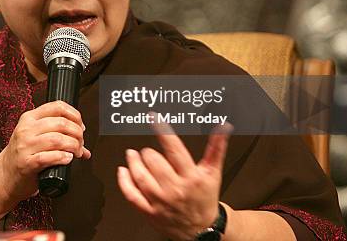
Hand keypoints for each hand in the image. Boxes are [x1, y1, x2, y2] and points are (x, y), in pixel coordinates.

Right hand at [0, 100, 90, 204]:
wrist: (4, 176)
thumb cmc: (21, 155)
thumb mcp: (33, 136)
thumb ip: (56, 134)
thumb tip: (83, 144)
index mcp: (29, 118)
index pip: (57, 107)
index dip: (74, 115)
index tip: (81, 126)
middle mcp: (26, 129)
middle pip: (61, 123)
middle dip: (77, 133)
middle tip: (80, 143)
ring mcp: (25, 146)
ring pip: (57, 139)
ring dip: (73, 146)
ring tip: (76, 152)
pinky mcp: (27, 163)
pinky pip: (49, 157)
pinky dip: (62, 157)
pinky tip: (67, 158)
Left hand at [117, 115, 232, 240]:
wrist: (202, 229)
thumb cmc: (204, 197)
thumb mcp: (213, 172)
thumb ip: (216, 147)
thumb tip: (223, 126)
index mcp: (191, 177)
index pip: (174, 148)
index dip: (162, 130)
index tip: (153, 118)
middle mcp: (175, 189)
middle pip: (153, 161)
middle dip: (149, 153)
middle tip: (149, 152)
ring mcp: (161, 201)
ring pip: (140, 176)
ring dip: (133, 162)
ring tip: (133, 155)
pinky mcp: (149, 212)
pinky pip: (131, 194)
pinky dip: (124, 181)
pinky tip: (123, 170)